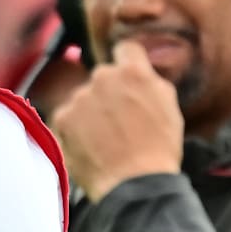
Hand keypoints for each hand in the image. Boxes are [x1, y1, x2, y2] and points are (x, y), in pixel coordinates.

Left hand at [47, 40, 183, 201]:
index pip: (125, 49)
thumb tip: (139, 71)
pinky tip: (90, 144)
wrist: (134, 181)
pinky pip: (68, 116)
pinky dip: (76, 128)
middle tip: (120, 120)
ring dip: (91, 112)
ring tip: (106, 139)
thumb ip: (149, 80)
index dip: (128, 62)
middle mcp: (102, 78)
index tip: (127, 76)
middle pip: (102, 77)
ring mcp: (79, 98)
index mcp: (133, 72)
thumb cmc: (158, 148)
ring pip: (84, 98)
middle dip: (109, 93)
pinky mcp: (62, 118)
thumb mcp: (168, 105)